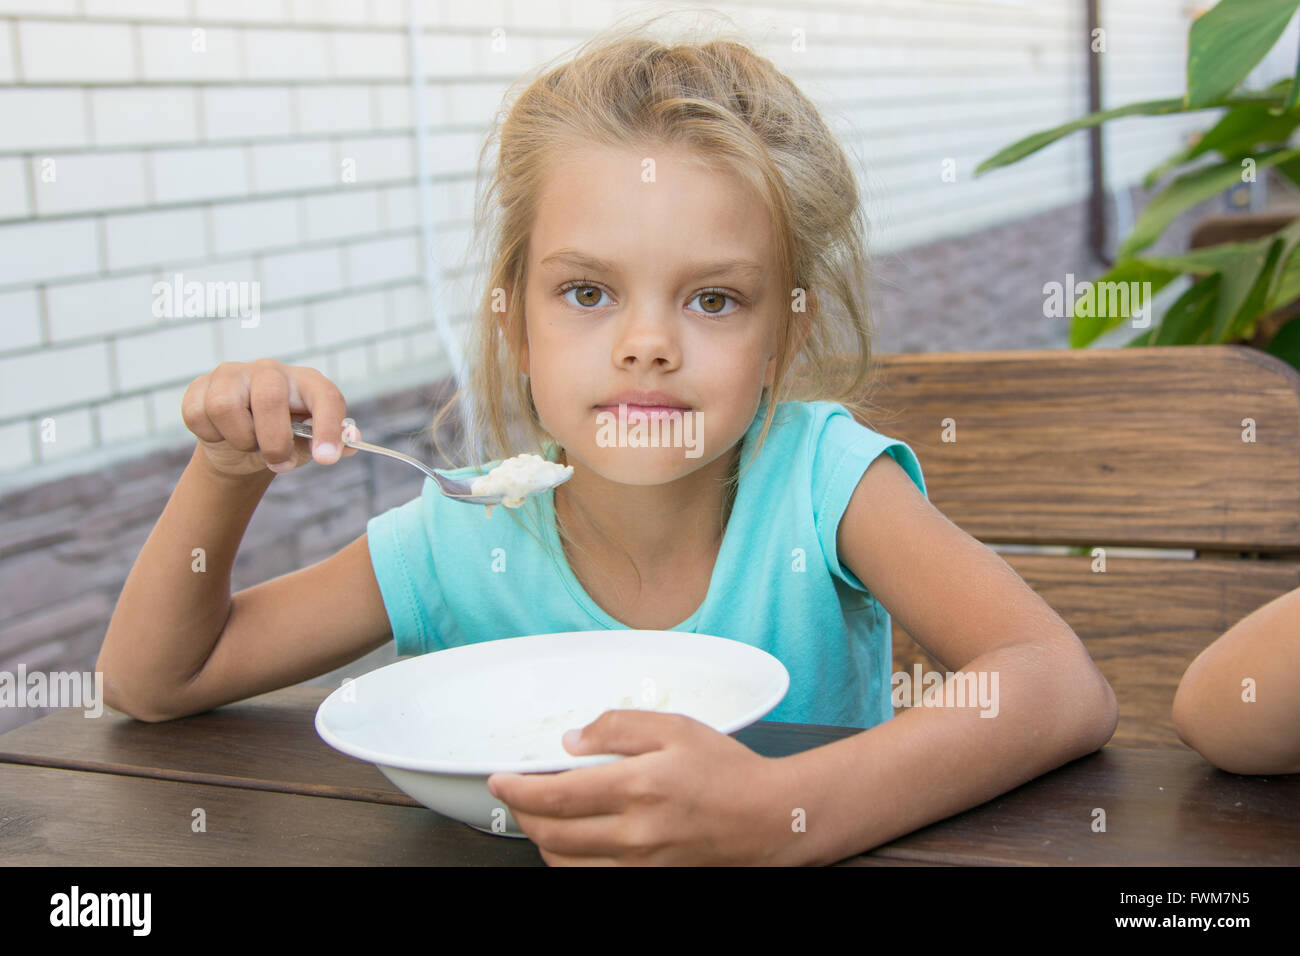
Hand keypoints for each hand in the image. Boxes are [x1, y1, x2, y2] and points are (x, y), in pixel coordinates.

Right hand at [181, 359, 360, 477]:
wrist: (241, 445)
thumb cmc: (284, 439)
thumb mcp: (310, 444)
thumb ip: (334, 443)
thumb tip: (351, 442)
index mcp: (307, 383)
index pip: (325, 396)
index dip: (328, 427)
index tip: (326, 459)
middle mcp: (270, 371)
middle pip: (268, 399)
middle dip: (273, 442)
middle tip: (278, 462)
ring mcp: (232, 374)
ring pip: (225, 406)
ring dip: (240, 440)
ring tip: (249, 443)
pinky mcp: (200, 385)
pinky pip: (198, 413)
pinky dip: (212, 436)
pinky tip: (223, 434)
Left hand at [486, 710, 795, 864]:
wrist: (770, 819)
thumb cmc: (727, 772)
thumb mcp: (675, 728)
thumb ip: (619, 727)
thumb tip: (573, 740)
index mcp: (638, 788)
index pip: (556, 794)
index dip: (518, 787)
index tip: (501, 778)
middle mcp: (635, 834)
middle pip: (552, 834)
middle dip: (522, 813)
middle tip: (516, 794)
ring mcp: (641, 865)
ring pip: (565, 864)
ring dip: (542, 840)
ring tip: (542, 816)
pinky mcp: (649, 881)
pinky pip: (592, 879)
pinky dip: (570, 863)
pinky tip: (572, 843)